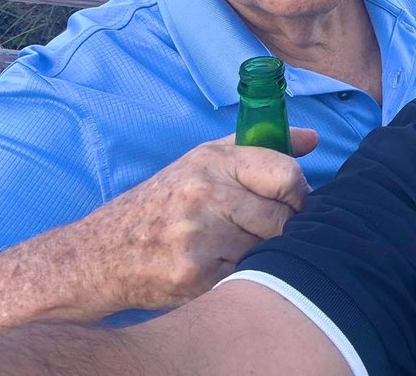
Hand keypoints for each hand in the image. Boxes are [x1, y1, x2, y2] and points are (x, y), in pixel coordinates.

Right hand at [74, 128, 317, 313]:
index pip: (286, 176)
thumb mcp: (206, 160)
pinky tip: (219, 265)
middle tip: (262, 229)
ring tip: (235, 245)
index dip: (299, 194)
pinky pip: (245, 275)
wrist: (101, 252)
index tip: (294, 202)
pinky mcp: (195, 277)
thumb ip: (262, 147)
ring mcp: (200, 238)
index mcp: (213, 162)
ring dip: (261, 252)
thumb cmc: (165, 201)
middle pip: (282, 218)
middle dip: (281, 227)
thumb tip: (313, 139)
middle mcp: (205, 195)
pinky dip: (241, 273)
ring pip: (267, 250)